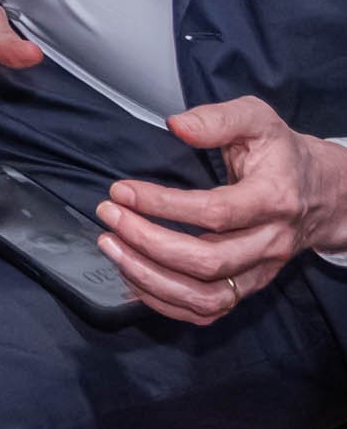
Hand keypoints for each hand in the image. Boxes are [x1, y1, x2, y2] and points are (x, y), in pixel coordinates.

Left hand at [95, 99, 346, 324]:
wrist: (321, 194)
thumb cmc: (280, 154)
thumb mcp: (257, 119)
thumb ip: (218, 119)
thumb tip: (176, 125)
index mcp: (272, 199)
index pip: (215, 212)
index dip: (163, 204)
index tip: (121, 190)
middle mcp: (270, 243)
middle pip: (208, 261)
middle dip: (148, 242)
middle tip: (109, 216)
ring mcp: (261, 271)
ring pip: (208, 295)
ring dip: (152, 278)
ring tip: (112, 247)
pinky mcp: (249, 286)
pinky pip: (209, 310)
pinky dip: (167, 302)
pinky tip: (133, 276)